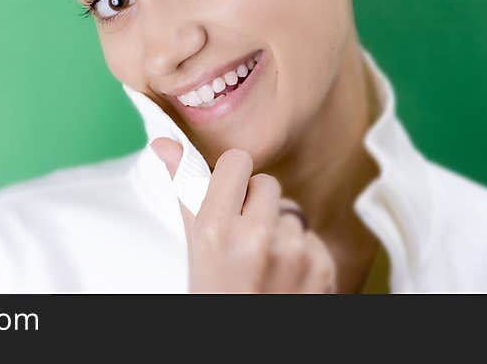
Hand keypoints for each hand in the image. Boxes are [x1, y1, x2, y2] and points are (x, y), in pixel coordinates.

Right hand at [150, 137, 337, 292]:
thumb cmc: (214, 296)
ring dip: (281, 230)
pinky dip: (303, 253)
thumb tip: (164, 143)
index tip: (227, 198)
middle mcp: (256, 238)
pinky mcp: (322, 268)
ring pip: (292, 211)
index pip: (237, 161)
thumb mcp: (193, 247)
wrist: (245, 350)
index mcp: (215, 228)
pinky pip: (313, 236)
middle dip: (257, 206)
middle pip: (268, 184)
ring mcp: (293, 254)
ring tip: (263, 262)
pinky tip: (285, 277)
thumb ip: (185, 188)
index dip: (232, 179)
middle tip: (242, 240)